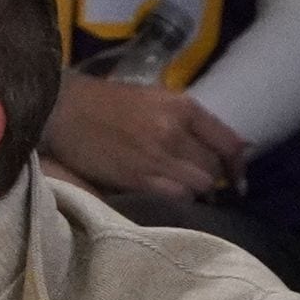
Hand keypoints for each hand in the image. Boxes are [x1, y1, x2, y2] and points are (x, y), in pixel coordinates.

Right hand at [42, 73, 246, 200]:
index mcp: (183, 107)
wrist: (62, 110)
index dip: (237, 165)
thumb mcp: (154, 99)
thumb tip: (219, 144)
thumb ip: (186, 120)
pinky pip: (174, 196)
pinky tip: (165, 197)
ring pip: (198, 186)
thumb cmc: (105, 103)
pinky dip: (176, 200)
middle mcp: (175, 131)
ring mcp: (157, 156)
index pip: (228, 142)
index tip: (235, 178)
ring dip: (193, 192)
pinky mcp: (137, 177)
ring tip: (180, 191)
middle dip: (211, 179)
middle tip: (199, 185)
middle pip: (213, 167)